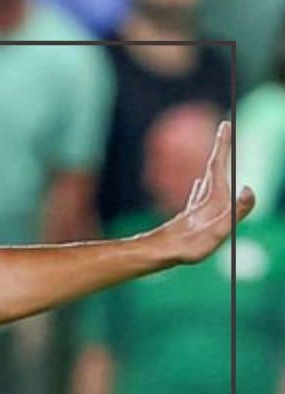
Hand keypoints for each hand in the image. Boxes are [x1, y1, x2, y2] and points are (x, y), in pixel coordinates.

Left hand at [145, 121, 255, 264]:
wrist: (159, 254)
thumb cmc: (188, 246)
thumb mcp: (219, 231)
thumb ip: (236, 211)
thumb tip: (249, 189)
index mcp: (213, 199)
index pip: (219, 165)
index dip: (223, 146)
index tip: (225, 125)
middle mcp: (203, 199)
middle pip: (214, 168)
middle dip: (221, 149)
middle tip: (224, 130)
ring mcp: (195, 207)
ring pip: (207, 179)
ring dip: (215, 165)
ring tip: (218, 155)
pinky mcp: (189, 217)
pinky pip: (199, 195)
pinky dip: (203, 184)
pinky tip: (198, 185)